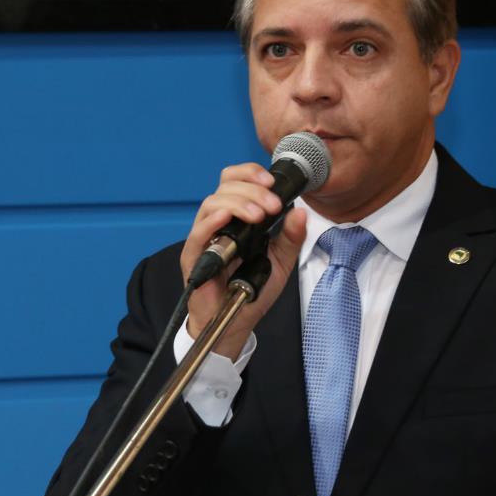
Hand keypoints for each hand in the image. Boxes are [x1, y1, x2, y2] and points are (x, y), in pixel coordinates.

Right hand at [179, 163, 307, 359]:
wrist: (235, 322)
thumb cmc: (251, 290)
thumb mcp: (280, 261)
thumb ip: (291, 237)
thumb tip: (301, 211)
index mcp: (238, 217)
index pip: (237, 181)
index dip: (252, 173)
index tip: (272, 182)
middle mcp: (220, 222)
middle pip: (225, 186)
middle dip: (252, 189)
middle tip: (272, 205)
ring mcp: (205, 237)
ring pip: (213, 203)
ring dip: (238, 203)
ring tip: (259, 215)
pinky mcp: (194, 255)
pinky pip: (198, 232)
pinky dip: (213, 220)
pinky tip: (227, 217)